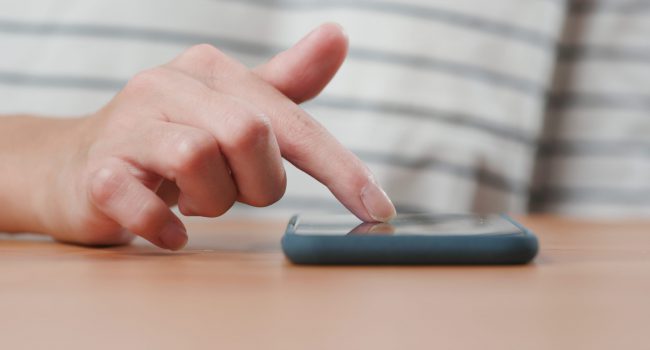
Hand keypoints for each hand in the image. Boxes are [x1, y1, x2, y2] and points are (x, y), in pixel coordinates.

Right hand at [37, 23, 395, 249]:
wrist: (73, 165)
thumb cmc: (169, 139)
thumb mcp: (231, 107)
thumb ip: (286, 82)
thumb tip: (340, 35)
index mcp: (212, 71)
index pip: (291, 119)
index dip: (340, 168)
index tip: (378, 209)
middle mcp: (169, 85)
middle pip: (251, 136)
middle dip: (257, 182)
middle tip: (232, 189)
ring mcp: (128, 125)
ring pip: (202, 163)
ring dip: (212, 202)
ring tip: (192, 200)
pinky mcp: (98, 171)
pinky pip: (148, 206)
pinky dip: (168, 227)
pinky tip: (168, 228)